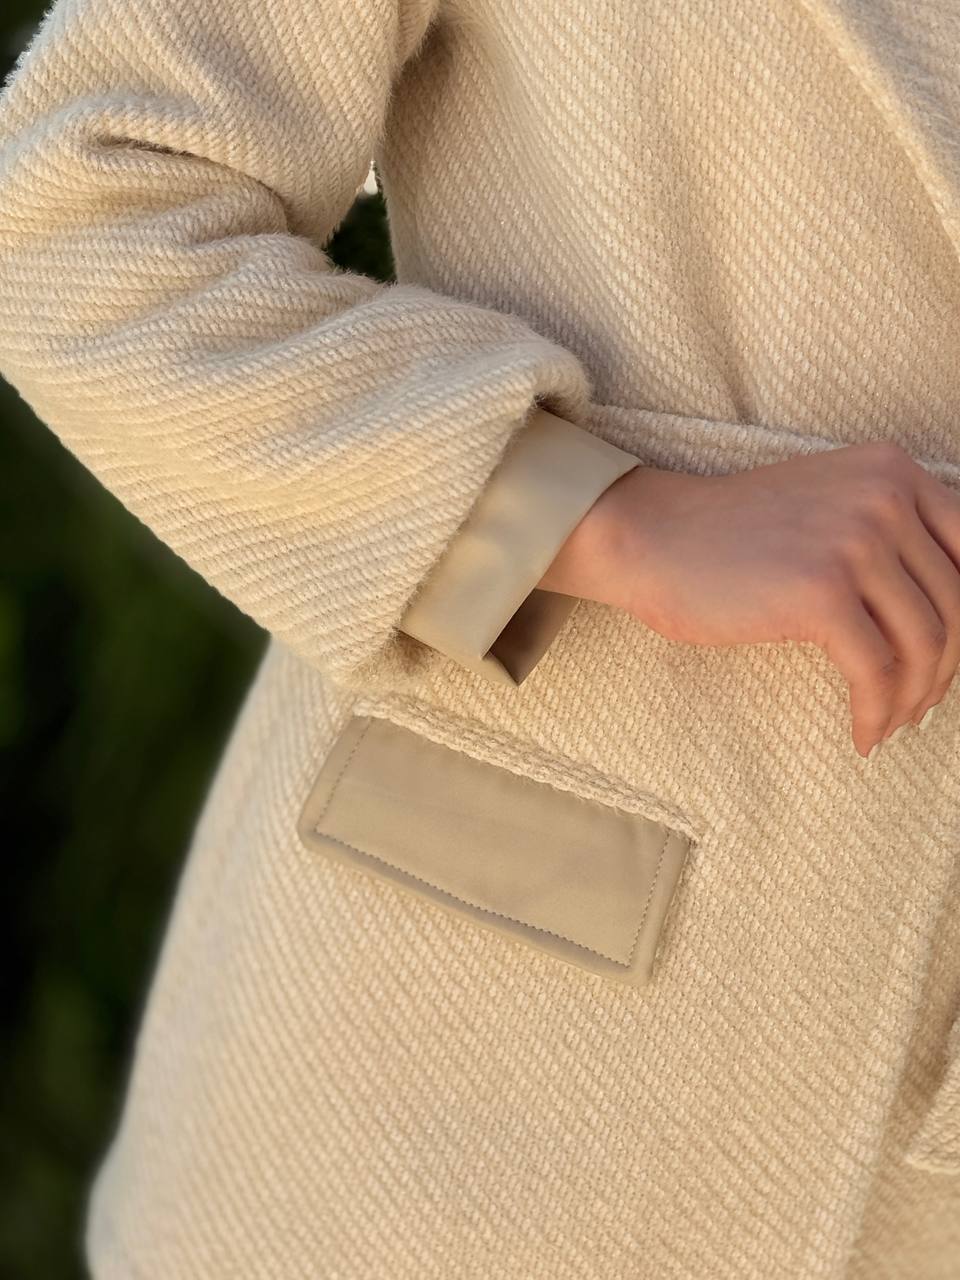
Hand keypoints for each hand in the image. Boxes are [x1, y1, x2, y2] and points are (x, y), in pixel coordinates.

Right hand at [537, 440, 959, 757]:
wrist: (653, 538)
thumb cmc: (729, 536)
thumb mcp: (826, 505)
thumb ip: (886, 531)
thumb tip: (946, 616)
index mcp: (894, 470)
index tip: (943, 660)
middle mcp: (886, 496)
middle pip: (956, 604)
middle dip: (943, 669)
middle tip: (918, 704)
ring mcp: (856, 541)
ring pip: (926, 643)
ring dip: (913, 698)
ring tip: (890, 723)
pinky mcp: (821, 593)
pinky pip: (876, 671)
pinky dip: (876, 712)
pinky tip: (862, 734)